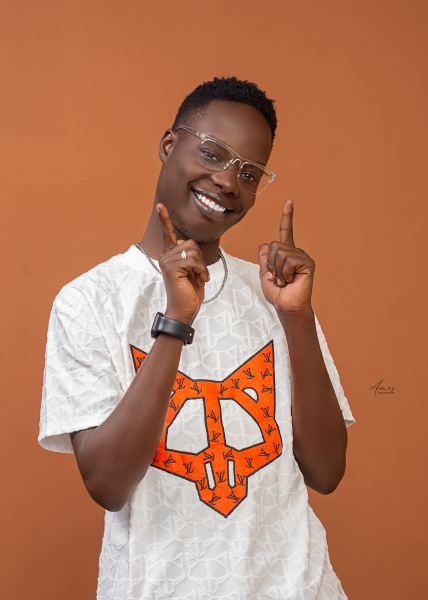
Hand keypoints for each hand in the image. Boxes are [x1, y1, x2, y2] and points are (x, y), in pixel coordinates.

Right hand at [157, 203, 208, 324]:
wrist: (184, 311)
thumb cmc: (189, 294)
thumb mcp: (193, 271)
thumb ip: (190, 257)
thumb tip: (191, 247)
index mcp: (169, 256)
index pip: (168, 234)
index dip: (165, 220)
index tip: (160, 206)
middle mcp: (165, 256)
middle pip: (191, 243)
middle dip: (200, 260)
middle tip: (198, 275)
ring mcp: (166, 261)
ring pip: (193, 251)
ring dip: (201, 266)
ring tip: (197, 279)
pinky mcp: (171, 267)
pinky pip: (193, 260)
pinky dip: (201, 270)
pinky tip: (198, 280)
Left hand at [259, 199, 314, 315]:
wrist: (286, 306)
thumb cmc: (277, 293)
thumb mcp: (265, 274)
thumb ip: (264, 259)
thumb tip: (265, 244)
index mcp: (285, 253)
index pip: (285, 232)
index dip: (287, 217)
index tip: (289, 202)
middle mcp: (295, 252)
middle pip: (274, 246)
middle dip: (270, 264)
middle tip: (278, 278)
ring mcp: (302, 256)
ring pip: (280, 252)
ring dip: (278, 270)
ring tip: (285, 280)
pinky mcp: (308, 263)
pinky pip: (288, 260)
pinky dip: (285, 273)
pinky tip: (292, 280)